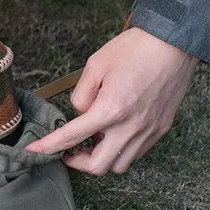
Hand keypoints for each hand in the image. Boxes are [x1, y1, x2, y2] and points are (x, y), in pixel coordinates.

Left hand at [29, 28, 198, 173]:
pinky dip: (120, 151)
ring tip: (92, 141)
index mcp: (110, 109)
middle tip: (68, 151)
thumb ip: (81, 94)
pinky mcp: (160, 129)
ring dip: (102, 158)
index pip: (72, 137)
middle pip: (98, 166)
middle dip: (78, 162)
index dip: (49, 146)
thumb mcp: (95, 65)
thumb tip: (80, 113)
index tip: (35, 151)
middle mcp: (130, 127)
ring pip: (120, 165)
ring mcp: (149, 131)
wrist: (174, 44)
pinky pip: (136, 153)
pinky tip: (113, 134)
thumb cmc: (134, 49)